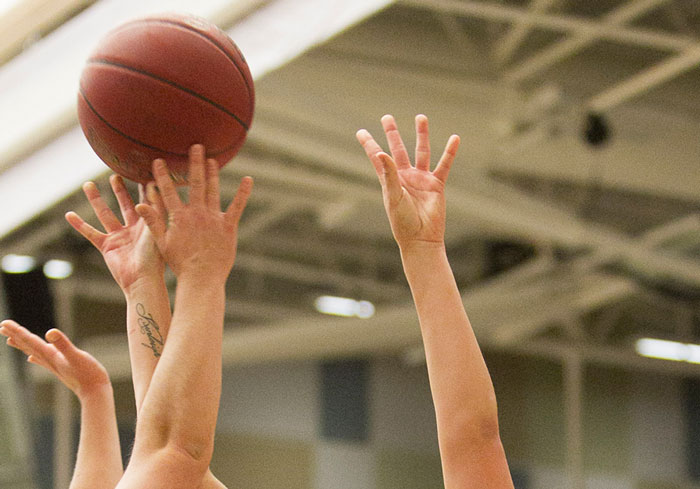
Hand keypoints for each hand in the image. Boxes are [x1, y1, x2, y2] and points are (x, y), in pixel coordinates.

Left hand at [0, 320, 109, 397]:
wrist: (95, 393)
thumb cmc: (89, 375)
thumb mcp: (77, 356)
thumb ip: (63, 345)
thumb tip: (49, 332)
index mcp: (51, 355)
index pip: (30, 341)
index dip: (17, 331)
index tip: (4, 323)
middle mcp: (50, 360)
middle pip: (28, 346)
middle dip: (16, 336)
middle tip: (2, 327)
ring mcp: (55, 366)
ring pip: (34, 352)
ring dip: (22, 345)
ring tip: (10, 340)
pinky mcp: (62, 369)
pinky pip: (43, 361)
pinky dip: (35, 357)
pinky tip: (31, 358)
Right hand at [66, 175, 163, 292]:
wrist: (142, 281)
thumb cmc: (155, 258)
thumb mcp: (156, 229)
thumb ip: (153, 208)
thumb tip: (151, 185)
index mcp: (148, 224)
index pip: (145, 201)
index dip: (143, 187)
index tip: (140, 171)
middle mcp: (133, 228)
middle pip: (124, 204)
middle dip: (120, 190)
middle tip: (115, 174)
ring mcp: (119, 237)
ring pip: (105, 214)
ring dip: (96, 200)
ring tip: (88, 184)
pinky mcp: (107, 246)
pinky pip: (90, 233)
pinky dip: (79, 225)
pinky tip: (69, 214)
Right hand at [135, 144, 252, 283]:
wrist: (202, 278)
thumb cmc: (180, 263)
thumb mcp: (162, 243)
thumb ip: (153, 221)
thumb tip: (139, 204)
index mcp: (179, 217)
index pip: (168, 191)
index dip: (163, 176)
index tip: (159, 161)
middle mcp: (197, 213)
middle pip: (195, 183)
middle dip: (194, 164)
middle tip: (196, 146)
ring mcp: (214, 218)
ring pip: (214, 190)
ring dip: (213, 173)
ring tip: (212, 159)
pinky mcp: (229, 226)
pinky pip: (237, 206)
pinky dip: (243, 193)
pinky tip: (248, 180)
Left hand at [356, 114, 459, 249]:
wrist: (421, 238)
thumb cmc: (402, 221)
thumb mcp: (393, 196)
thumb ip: (389, 174)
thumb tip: (381, 153)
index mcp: (389, 180)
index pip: (377, 157)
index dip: (369, 144)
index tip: (361, 132)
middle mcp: (404, 177)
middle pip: (397, 149)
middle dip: (392, 133)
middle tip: (387, 117)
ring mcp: (420, 179)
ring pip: (421, 151)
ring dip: (421, 134)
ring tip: (421, 117)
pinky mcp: (436, 185)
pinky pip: (444, 164)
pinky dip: (449, 152)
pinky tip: (455, 138)